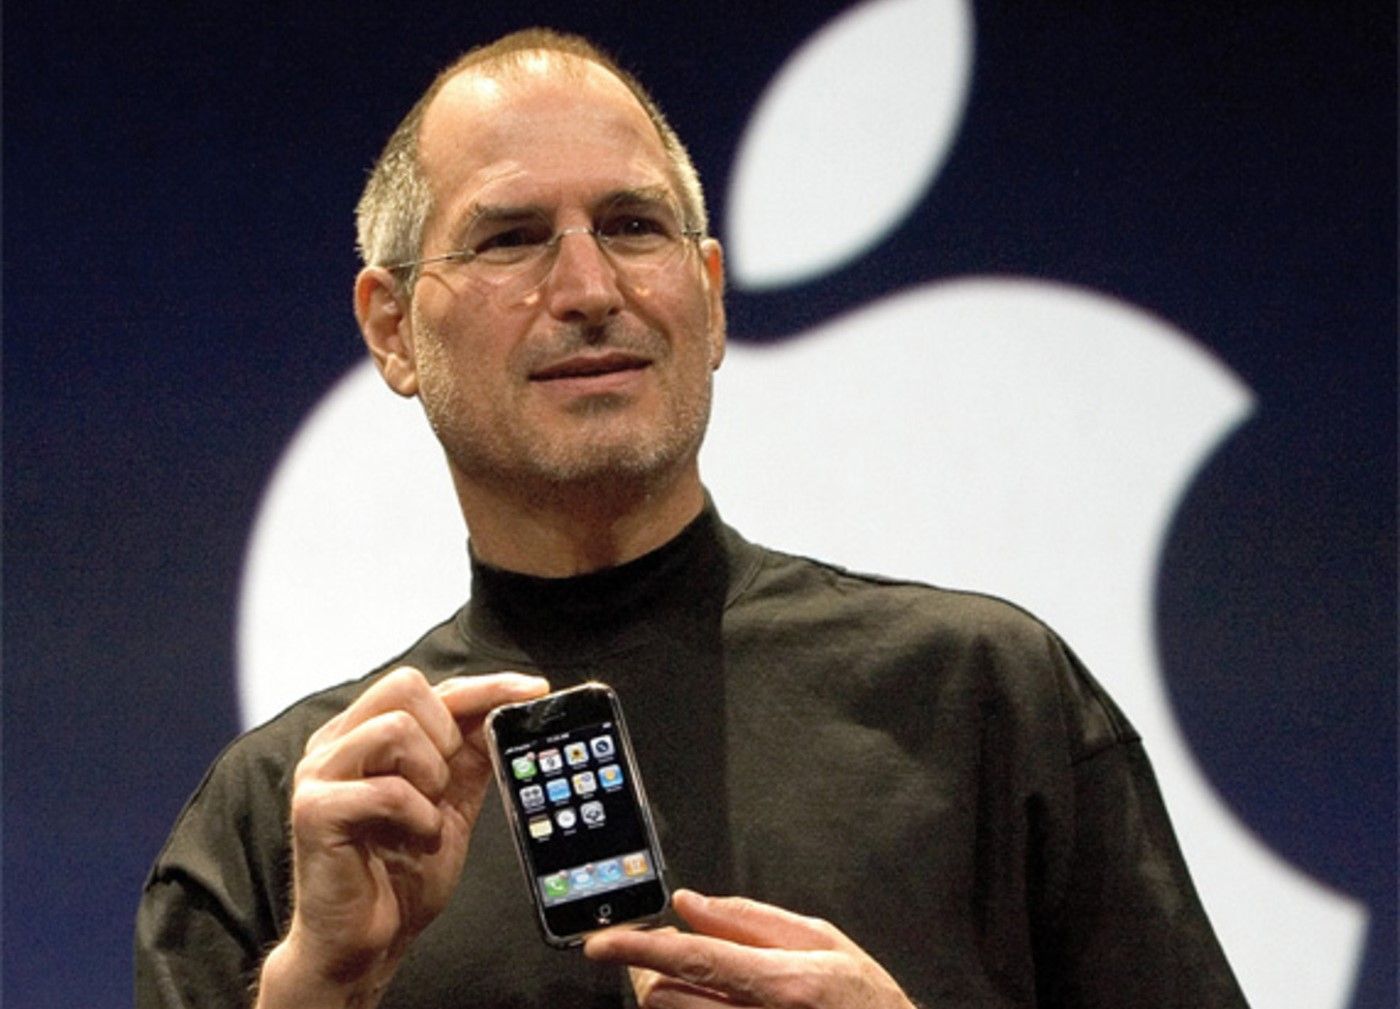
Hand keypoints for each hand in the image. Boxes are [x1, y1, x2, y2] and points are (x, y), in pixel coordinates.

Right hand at [256, 667, 548, 1008]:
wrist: (364, 944)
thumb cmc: (400, 872)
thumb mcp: (450, 800)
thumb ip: (470, 753)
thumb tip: (511, 708)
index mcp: (365, 733)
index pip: (430, 686)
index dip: (486, 686)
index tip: (535, 691)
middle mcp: (336, 743)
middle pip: (405, 687)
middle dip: (445, 734)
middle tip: (445, 783)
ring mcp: (319, 773)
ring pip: (394, 728)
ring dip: (431, 777)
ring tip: (427, 814)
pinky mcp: (314, 811)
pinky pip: (387, 789)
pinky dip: (419, 817)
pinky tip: (417, 838)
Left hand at [584, 889, 916, 1008]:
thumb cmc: (867, 1004)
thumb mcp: (825, 944)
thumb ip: (752, 920)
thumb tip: (690, 904)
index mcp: (784, 984)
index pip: (692, 959)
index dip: (638, 948)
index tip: (600, 943)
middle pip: (665, 998)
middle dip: (655, 974)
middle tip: (670, 959)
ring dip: (672, 1000)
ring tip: (703, 986)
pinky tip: (714, 1003)